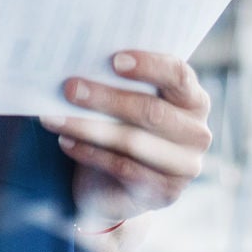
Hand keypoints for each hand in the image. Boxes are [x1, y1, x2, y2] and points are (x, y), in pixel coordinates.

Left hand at [42, 50, 211, 228]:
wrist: (124, 182)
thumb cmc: (126, 124)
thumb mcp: (131, 100)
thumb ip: (123, 81)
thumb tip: (85, 58)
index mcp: (194, 100)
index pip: (179, 75)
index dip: (149, 65)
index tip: (114, 60)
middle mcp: (198, 133)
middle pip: (152, 111)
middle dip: (106, 98)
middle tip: (69, 87)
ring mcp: (185, 167)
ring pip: (133, 141)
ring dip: (89, 127)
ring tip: (54, 117)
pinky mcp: (165, 192)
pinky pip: (123, 168)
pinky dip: (90, 153)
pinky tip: (65, 141)